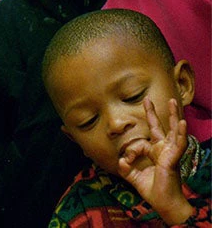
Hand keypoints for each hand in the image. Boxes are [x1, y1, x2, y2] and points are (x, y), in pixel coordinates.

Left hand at [118, 98, 191, 223]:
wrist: (163, 203)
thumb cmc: (152, 190)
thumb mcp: (133, 176)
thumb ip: (125, 167)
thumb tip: (120, 160)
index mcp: (155, 153)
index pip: (140, 143)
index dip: (130, 151)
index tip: (125, 161)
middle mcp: (163, 150)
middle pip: (160, 127)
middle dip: (154, 113)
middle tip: (148, 99)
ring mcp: (170, 153)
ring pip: (173, 130)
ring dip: (174, 116)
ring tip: (174, 102)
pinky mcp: (174, 158)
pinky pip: (179, 144)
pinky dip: (181, 133)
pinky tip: (182, 123)